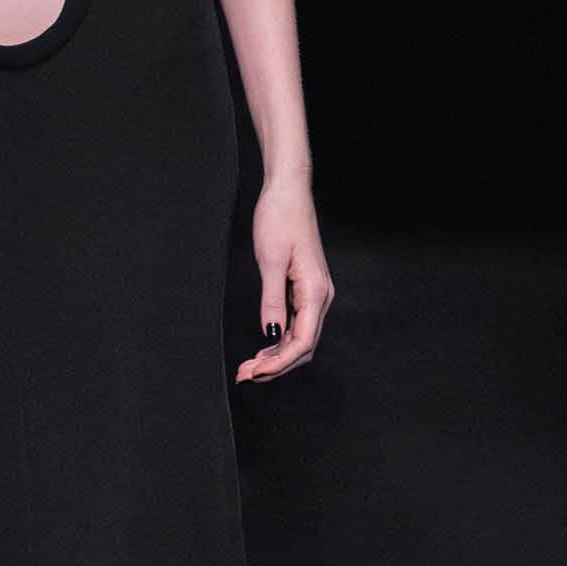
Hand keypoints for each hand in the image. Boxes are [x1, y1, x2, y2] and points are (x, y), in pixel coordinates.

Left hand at [234, 177, 333, 385]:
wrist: (287, 191)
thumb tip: (272, 333)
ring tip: (250, 366)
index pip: (302, 342)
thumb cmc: (280, 218)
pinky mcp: (305, 288)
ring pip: (300, 338)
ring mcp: (314, 293)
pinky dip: (280, 340)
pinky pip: (296, 324)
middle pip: (303, 346)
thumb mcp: (270, 261)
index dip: (279, 364)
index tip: (254, 372)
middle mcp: (320, 296)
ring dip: (277, 356)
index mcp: (315, 291)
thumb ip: (272, 301)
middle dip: (276, 366)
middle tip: (246, 374)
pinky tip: (264, 347)